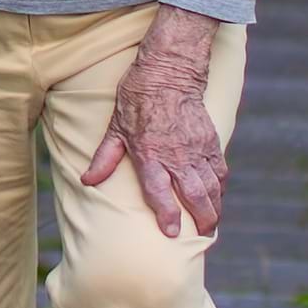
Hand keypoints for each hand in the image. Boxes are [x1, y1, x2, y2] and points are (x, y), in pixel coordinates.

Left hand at [79, 15, 225, 237]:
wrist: (169, 72)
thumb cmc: (137, 100)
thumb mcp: (115, 129)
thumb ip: (104, 159)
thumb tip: (87, 181)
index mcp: (150, 154)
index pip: (159, 191)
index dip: (167, 214)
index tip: (173, 233)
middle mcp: (176, 155)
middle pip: (194, 195)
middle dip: (201, 219)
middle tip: (202, 235)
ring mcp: (197, 149)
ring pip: (211, 186)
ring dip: (213, 208)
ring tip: (211, 224)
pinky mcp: (211, 142)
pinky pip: (219, 171)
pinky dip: (220, 188)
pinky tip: (217, 198)